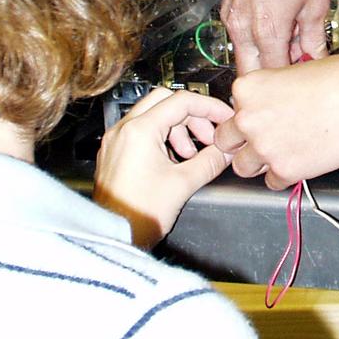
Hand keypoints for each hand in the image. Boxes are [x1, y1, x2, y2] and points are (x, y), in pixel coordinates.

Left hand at [93, 87, 234, 248]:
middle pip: (166, 101)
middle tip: (209, 135)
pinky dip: (163, 137)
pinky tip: (175, 160)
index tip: (223, 116)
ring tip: (191, 154)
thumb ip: (210, 161)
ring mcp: (117, 140)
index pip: (182, 101)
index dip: (209, 107)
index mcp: (139, 131)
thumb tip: (226, 150)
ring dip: (179, 128)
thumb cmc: (138, 215)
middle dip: (193, 116)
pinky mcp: (115, 152)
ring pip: (154, 115)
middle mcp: (124, 130)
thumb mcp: (183, 184)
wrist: (112, 237)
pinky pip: (142, 131)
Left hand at [213, 49, 338, 189]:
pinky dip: (286, 174)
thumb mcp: (288, 74)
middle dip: (243, 143)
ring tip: (283, 151)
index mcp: (247, 90)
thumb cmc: (336, 80)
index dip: (245, 119)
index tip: (257, 122)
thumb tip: (260, 110)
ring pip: (244, 167)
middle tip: (265, 140)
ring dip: (260, 162)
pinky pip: (273, 181)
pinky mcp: (285, 169)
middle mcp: (248, 119)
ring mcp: (264, 146)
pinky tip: (302, 158)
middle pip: (227, 142)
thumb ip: (265, 96)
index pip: (229, 113)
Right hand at [219, 0, 329, 72]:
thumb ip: (314, 36)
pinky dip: (257, 40)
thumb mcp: (315, 0)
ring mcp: (231, 14)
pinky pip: (240, 34)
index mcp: (266, 29)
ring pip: (244, 54)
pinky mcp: (229, 3)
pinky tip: (279, 29)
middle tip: (294, 76)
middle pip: (251, 73)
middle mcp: (242, 25)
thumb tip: (315, 57)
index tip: (304, 84)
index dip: (292, 83)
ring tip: (292, 47)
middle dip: (272, 79)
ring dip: (265, 58)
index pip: (275, 75)